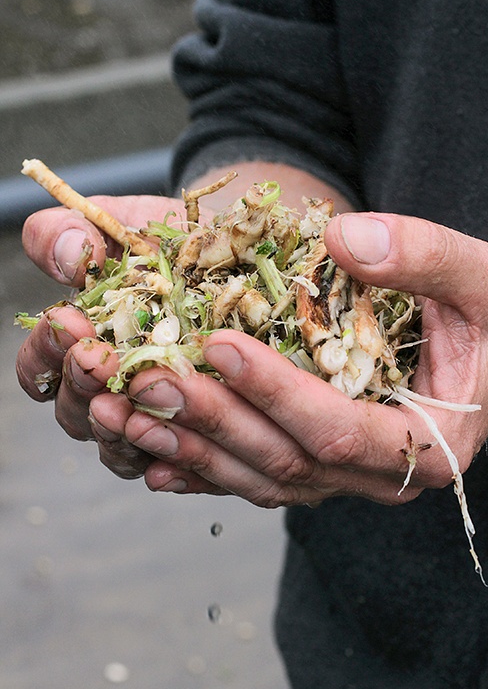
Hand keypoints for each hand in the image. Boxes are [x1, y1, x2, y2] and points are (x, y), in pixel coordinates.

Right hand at [16, 194, 194, 477]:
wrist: (245, 257)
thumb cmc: (178, 243)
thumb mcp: (126, 225)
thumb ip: (77, 234)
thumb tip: (60, 253)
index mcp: (84, 345)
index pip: (42, 366)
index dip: (47, 352)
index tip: (67, 323)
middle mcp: (113, 389)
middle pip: (75, 413)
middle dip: (82, 386)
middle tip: (98, 361)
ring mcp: (156, 415)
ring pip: (121, 447)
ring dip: (120, 431)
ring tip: (134, 407)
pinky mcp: (200, 432)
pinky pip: (179, 463)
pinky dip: (173, 463)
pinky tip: (177, 456)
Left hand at [88, 212, 487, 505]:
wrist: (483, 357)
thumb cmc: (483, 321)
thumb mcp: (480, 277)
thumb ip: (426, 255)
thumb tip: (345, 239)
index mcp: (428, 444)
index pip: (339, 430)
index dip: (278, 392)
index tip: (220, 344)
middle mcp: (379, 476)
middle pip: (286, 462)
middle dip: (215, 421)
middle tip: (148, 379)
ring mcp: (342, 481)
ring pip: (259, 479)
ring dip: (192, 448)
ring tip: (128, 412)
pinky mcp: (315, 470)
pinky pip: (251, 479)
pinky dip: (198, 468)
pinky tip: (147, 451)